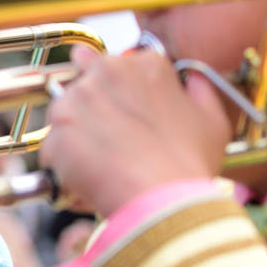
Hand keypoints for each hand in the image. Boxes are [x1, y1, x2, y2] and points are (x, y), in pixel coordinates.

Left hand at [39, 48, 229, 218]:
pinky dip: (65, 163)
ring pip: (66, 113)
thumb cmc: (189, 165)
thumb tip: (193, 77)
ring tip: (104, 161)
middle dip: (95, 108)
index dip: (120, 92)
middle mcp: (107, 72)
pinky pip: (54, 146)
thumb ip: (200, 90)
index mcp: (146, 65)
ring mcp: (76, 100)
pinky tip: (89, 175)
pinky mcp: (55, 130)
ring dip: (78, 134)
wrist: (162, 202)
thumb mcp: (212, 121)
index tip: (124, 113)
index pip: (119, 64)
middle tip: (113, 139)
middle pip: (87, 83)